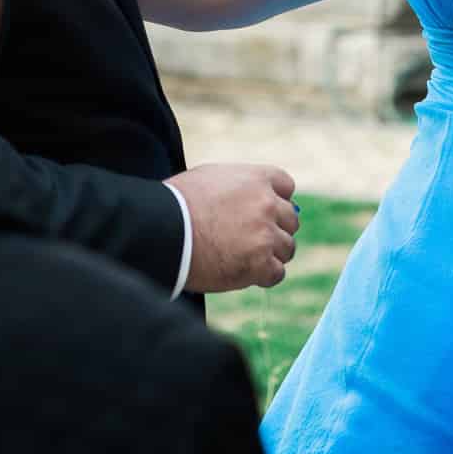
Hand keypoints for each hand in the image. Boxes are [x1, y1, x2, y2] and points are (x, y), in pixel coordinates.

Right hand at [166, 163, 298, 292]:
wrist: (163, 230)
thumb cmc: (178, 202)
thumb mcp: (211, 177)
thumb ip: (240, 185)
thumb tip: (256, 194)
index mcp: (257, 178)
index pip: (286, 188)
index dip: (276, 202)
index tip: (264, 213)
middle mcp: (268, 204)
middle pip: (290, 220)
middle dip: (275, 230)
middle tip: (253, 240)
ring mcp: (266, 234)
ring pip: (287, 248)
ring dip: (271, 255)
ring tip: (245, 259)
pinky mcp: (259, 263)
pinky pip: (277, 273)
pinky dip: (263, 276)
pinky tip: (244, 273)